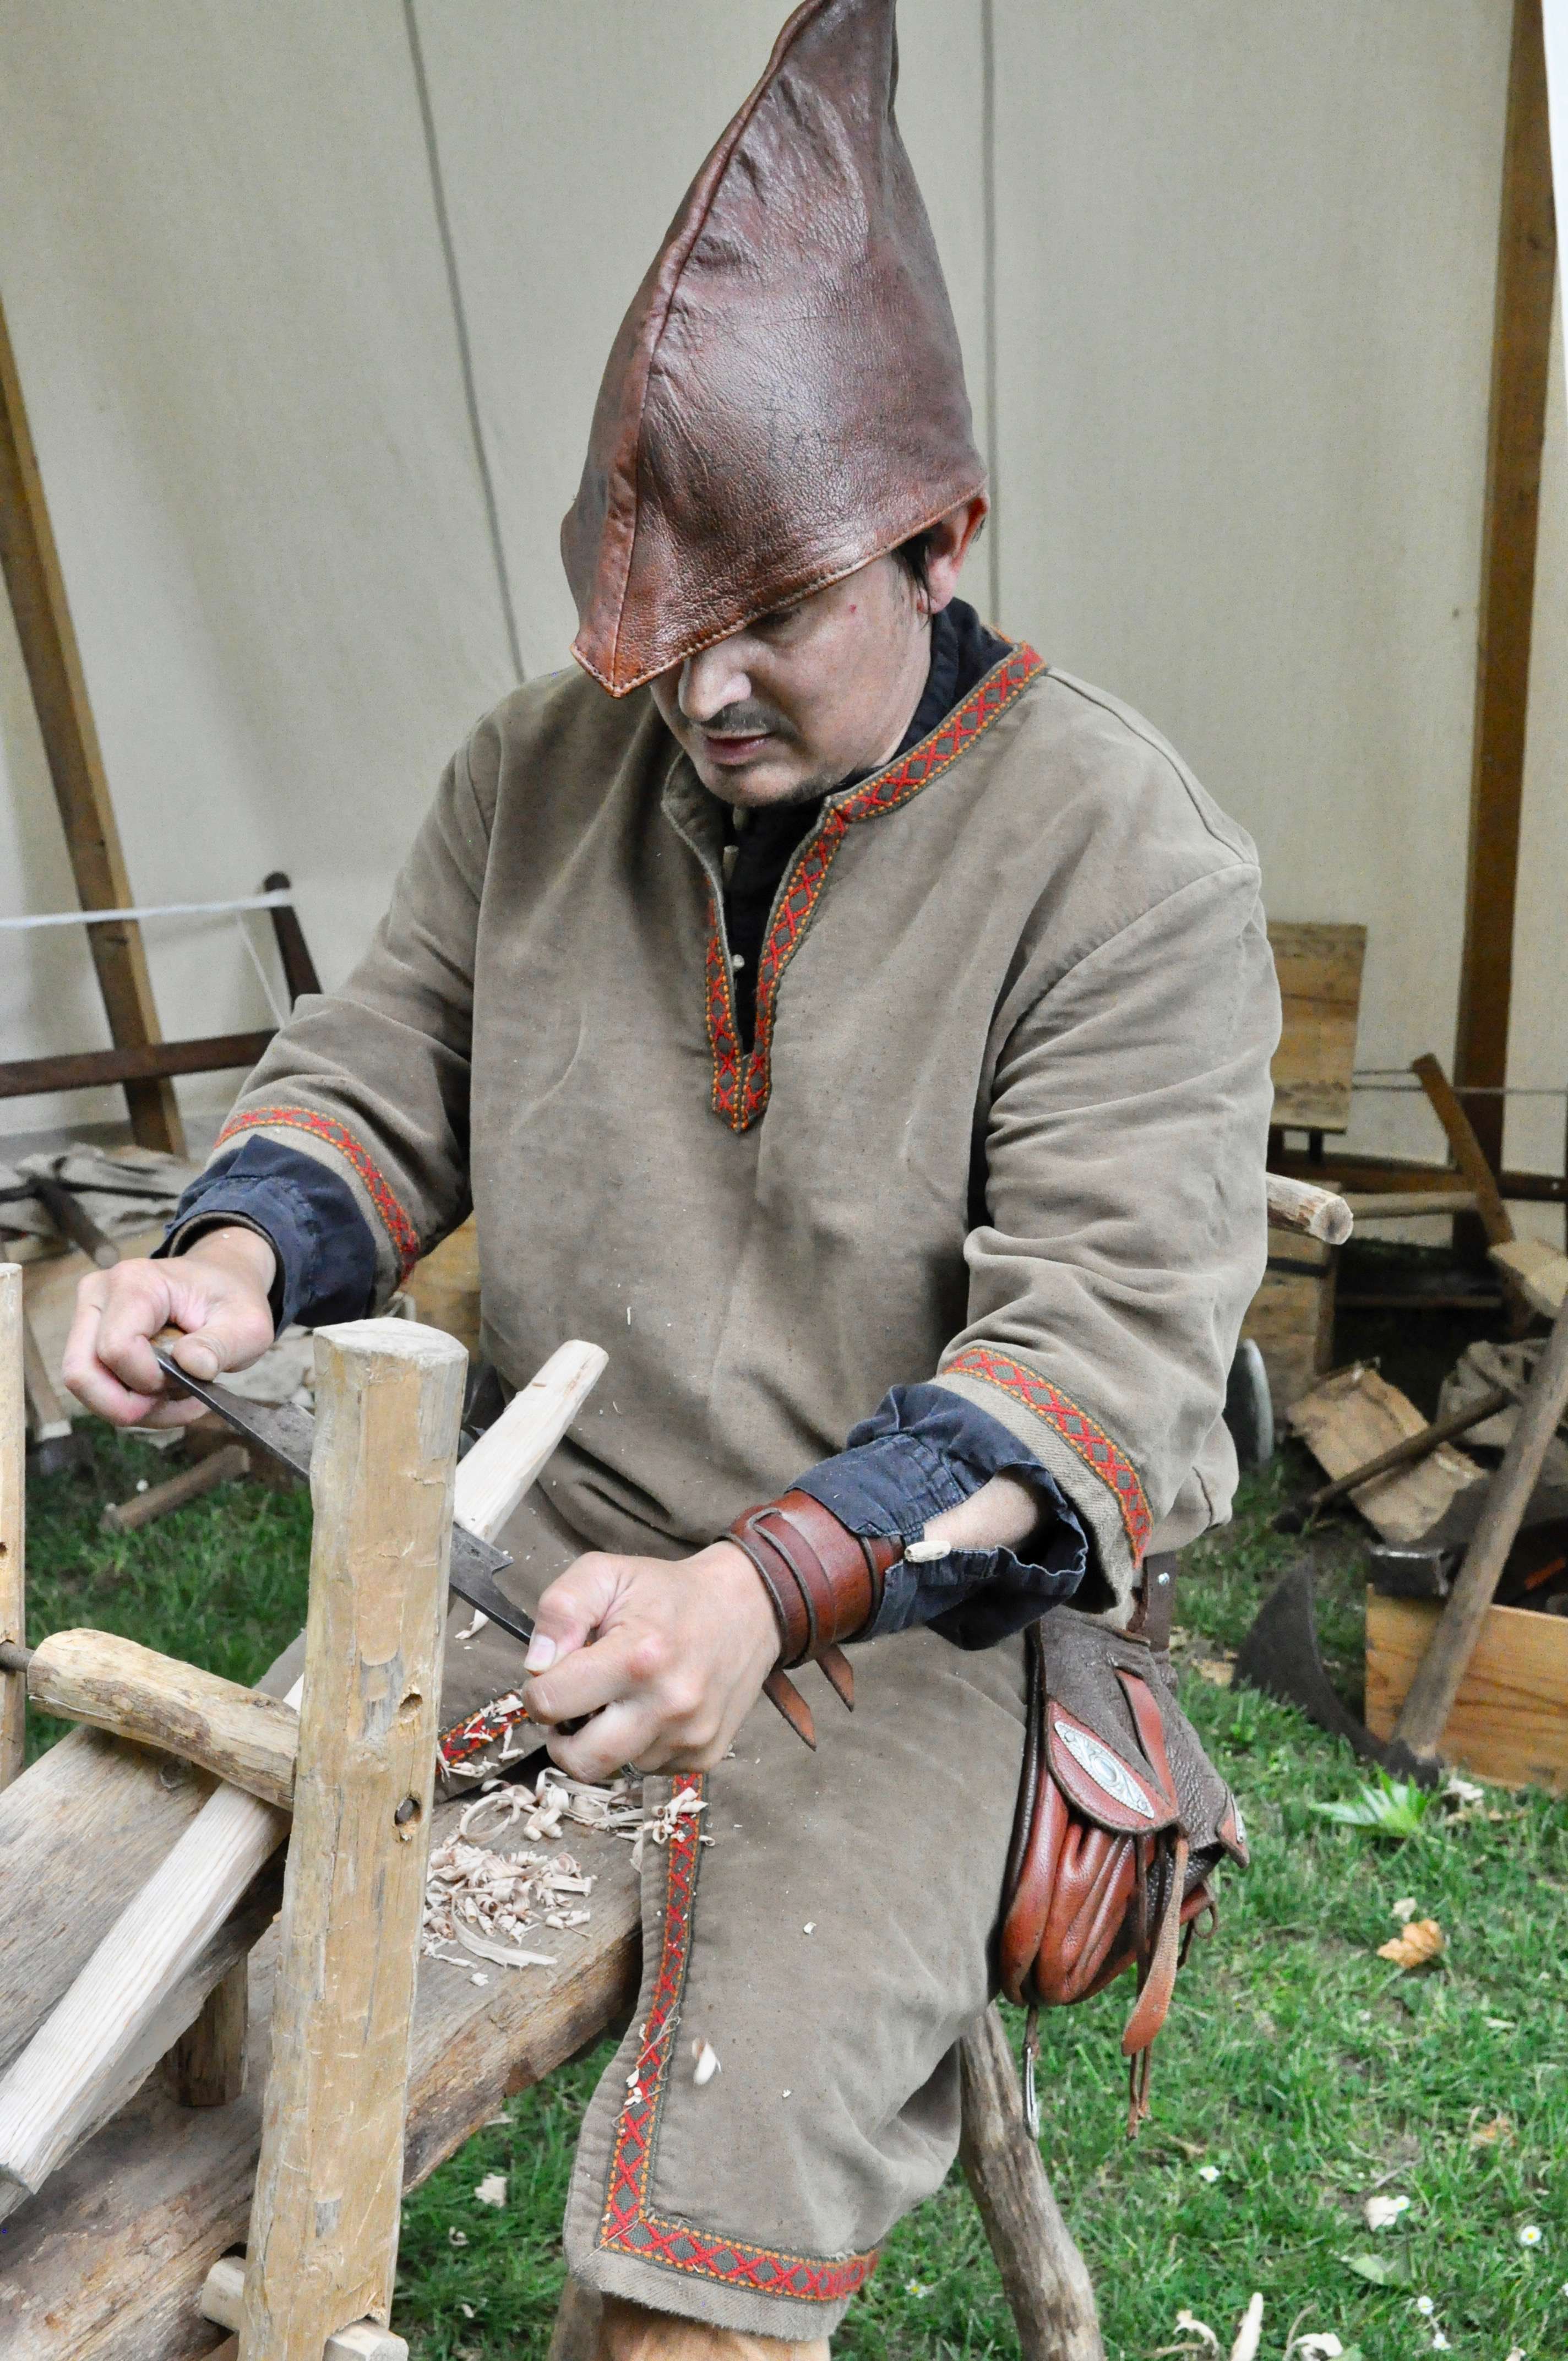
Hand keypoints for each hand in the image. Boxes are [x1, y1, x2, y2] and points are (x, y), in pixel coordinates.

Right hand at [62, 1226, 277, 1427]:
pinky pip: (93, 1385)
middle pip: (82, 1373)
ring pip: (83, 1385)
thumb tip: (193, 1366)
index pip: (116, 1349)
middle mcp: (99, 1294)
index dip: (149, 1379)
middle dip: (129, 1406)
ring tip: (179, 1399)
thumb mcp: (248, 1324)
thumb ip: (222, 1346)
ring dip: (130, 1408)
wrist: (222, 1280)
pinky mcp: (89, 1335)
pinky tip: (167, 1395)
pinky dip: (129, 1403)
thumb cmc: (232, 1299)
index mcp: (136, 1282)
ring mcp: (88, 1314)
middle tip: (179, 1401)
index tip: (187, 1377)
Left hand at [521, 1541, 779, 1780]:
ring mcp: (690, 1736)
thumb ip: (559, 1610)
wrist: (746, 1608)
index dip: (538, 1689)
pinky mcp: (705, 1755)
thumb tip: (536, 1666)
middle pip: (578, 1761)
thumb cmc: (668, 1593)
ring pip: (613, 1767)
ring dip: (603, 1739)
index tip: (552, 1675)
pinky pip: (648, 1769)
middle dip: (561, 1735)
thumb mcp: (606, 1574)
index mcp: (638, 1657)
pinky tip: (650, 1709)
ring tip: (620, 1697)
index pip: (550, 1703)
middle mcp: (668, 1705)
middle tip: (572, 1704)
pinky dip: (638, 1745)